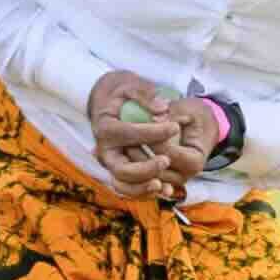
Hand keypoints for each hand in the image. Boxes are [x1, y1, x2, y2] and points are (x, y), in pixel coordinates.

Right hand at [88, 70, 201, 187]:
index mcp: (105, 128)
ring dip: (143, 188)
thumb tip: (162, 109)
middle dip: (146, 168)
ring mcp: (110, 164)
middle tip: (167, 160)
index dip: (153, 132)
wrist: (108, 106)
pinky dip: (144, 193)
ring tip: (164, 185)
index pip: (129, 134)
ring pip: (123, 185)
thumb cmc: (122, 95)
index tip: (175, 127)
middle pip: (122, 169)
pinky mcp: (118, 173)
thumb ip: (145, 95)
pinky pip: (128, 190)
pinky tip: (165, 191)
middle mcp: (104, 151)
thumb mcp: (130, 86)